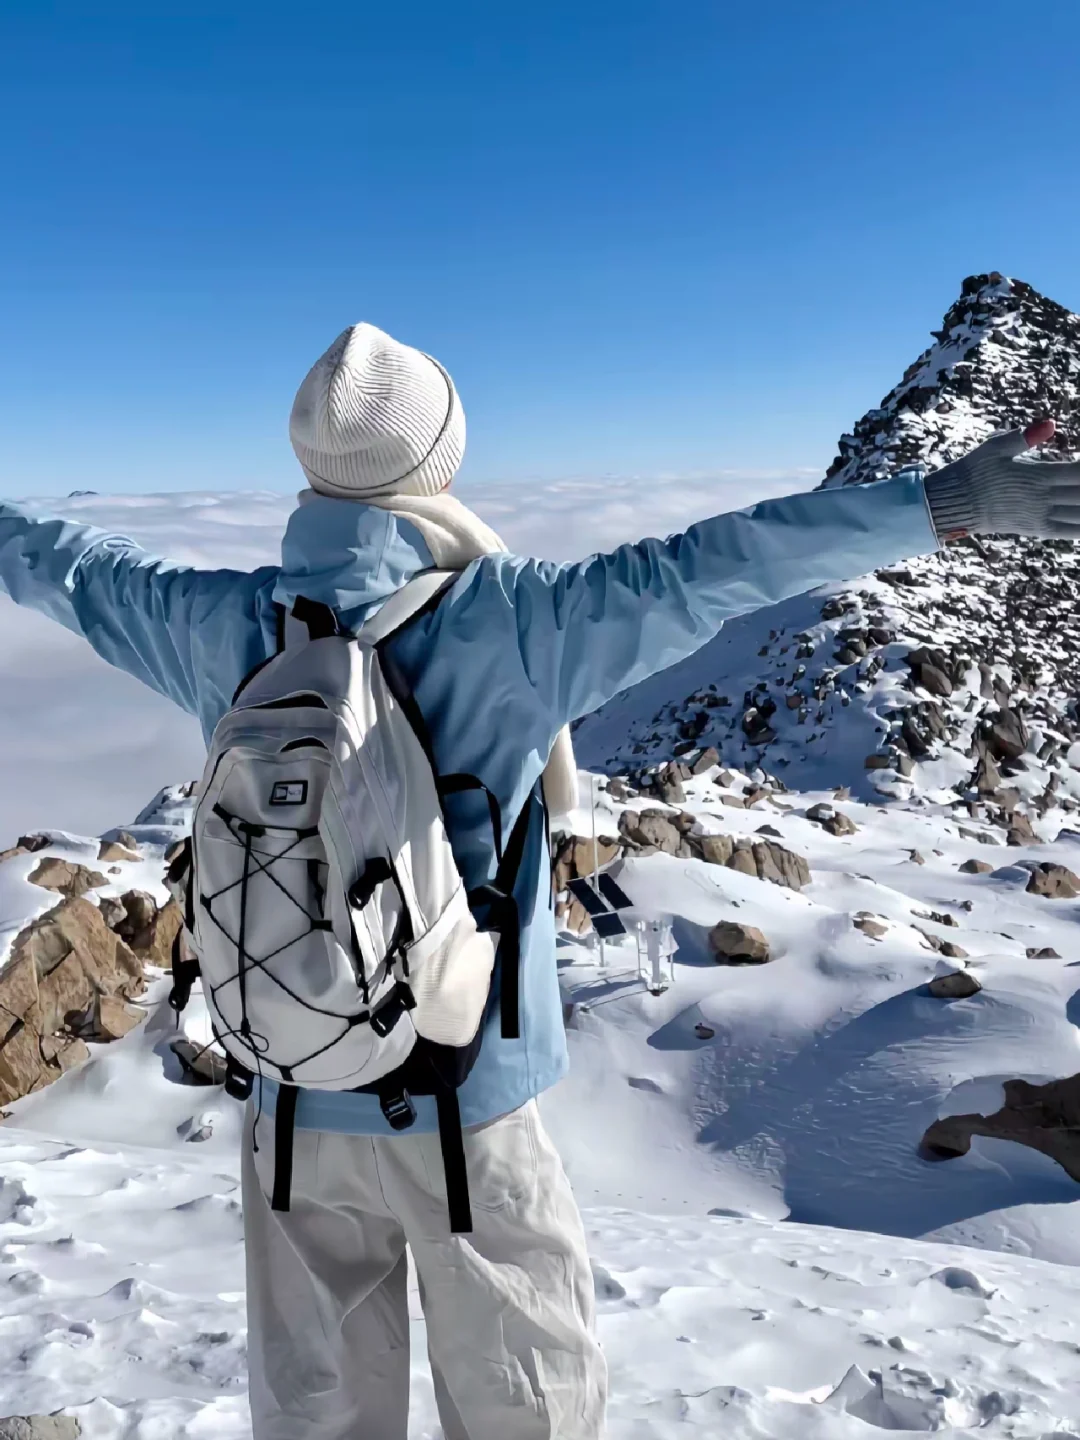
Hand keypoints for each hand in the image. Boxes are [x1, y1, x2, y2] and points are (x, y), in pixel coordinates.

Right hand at [923, 419, 1079, 540]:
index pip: (1079, 471)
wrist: (955, 504)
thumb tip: (1051, 423)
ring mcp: (1041, 516)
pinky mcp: (1036, 529)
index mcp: (1036, 476)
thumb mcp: (995, 447)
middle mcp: (1042, 498)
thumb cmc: (974, 470)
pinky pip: (1070, 531)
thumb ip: (1024, 437)